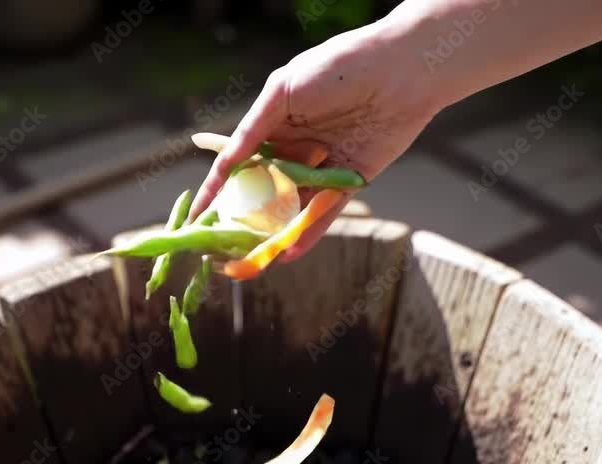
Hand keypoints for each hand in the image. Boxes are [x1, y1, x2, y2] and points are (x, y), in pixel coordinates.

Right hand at [190, 20, 442, 261]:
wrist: (402, 70)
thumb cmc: (340, 67)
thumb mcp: (285, 89)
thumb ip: (254, 127)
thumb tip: (226, 162)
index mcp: (274, 124)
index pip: (237, 163)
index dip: (217, 189)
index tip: (198, 215)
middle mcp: (296, 148)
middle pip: (262, 190)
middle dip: (242, 218)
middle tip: (221, 245)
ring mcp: (322, 166)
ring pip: (292, 206)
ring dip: (272, 232)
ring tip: (250, 258)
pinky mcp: (351, 180)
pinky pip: (326, 212)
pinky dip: (308, 234)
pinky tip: (288, 254)